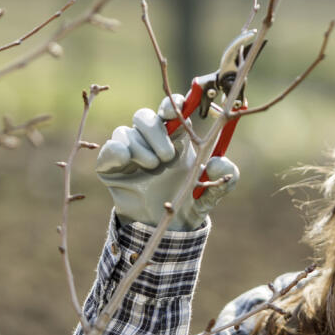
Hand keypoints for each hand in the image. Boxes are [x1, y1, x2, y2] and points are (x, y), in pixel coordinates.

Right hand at [95, 94, 239, 229]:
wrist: (164, 230)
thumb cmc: (188, 203)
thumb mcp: (212, 194)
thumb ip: (225, 179)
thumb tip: (220, 163)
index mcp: (177, 138)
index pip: (171, 109)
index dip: (171, 105)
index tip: (174, 112)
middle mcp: (151, 141)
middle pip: (144, 116)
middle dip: (155, 133)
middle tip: (167, 157)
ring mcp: (130, 151)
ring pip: (126, 132)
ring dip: (140, 148)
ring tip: (152, 167)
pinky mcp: (112, 166)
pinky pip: (109, 148)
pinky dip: (115, 151)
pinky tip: (124, 160)